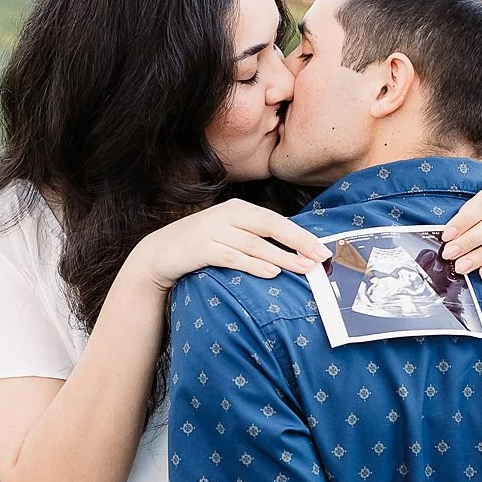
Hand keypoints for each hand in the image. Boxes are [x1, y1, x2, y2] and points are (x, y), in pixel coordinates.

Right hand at [132, 200, 328, 292]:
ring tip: (302, 267)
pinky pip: (231, 256)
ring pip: (253, 243)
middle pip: (269, 226)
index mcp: (238, 210)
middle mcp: (227, 215)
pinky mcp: (200, 248)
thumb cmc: (201, 246)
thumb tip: (292, 254)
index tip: (323, 249)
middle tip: (320, 257)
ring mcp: (212, 230)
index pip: (276, 220)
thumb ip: (255, 240)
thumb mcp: (229, 237)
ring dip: (281, 256)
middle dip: (298, 242)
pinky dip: (252, 264)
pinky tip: (270, 272)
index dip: (301, 235)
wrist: (158, 253)